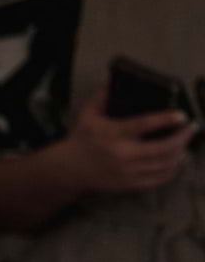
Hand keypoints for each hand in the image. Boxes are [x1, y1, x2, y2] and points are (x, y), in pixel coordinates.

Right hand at [60, 89, 195, 195]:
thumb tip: (111, 76)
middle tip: (192, 129)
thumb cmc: (81, 140)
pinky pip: (158, 180)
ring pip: (164, 165)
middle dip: (183, 138)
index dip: (166, 120)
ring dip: (181, 154)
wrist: (68, 170)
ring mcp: (127, 172)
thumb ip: (102, 96)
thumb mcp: (88, 115)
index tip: (182, 116)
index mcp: (113, 133)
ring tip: (187, 144)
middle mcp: (122, 154)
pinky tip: (177, 162)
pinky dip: (172, 171)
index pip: (144, 125)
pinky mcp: (129, 184)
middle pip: (162, 148)